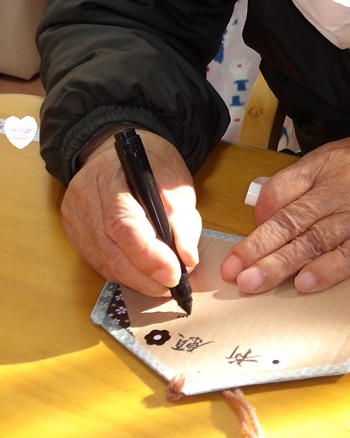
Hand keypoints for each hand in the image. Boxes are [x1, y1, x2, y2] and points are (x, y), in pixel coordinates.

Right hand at [61, 130, 200, 295]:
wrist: (116, 151)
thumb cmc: (149, 162)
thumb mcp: (176, 178)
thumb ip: (182, 215)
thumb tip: (186, 257)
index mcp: (110, 177)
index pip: (123, 223)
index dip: (148, 254)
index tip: (174, 273)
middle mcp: (84, 198)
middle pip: (109, 250)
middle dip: (144, 276)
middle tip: (172, 286)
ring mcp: (74, 217)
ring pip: (102, 262)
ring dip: (135, 279)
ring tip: (162, 284)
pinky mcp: (74, 232)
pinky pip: (98, 262)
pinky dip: (122, 273)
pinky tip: (142, 275)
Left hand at [222, 120, 349, 293]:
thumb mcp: (343, 151)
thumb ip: (304, 177)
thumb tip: (266, 204)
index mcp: (328, 163)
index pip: (283, 189)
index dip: (260, 215)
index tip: (243, 237)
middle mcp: (343, 187)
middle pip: (292, 220)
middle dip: (258, 248)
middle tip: (232, 271)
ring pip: (315, 241)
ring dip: (282, 265)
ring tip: (254, 283)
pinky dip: (328, 271)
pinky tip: (304, 285)